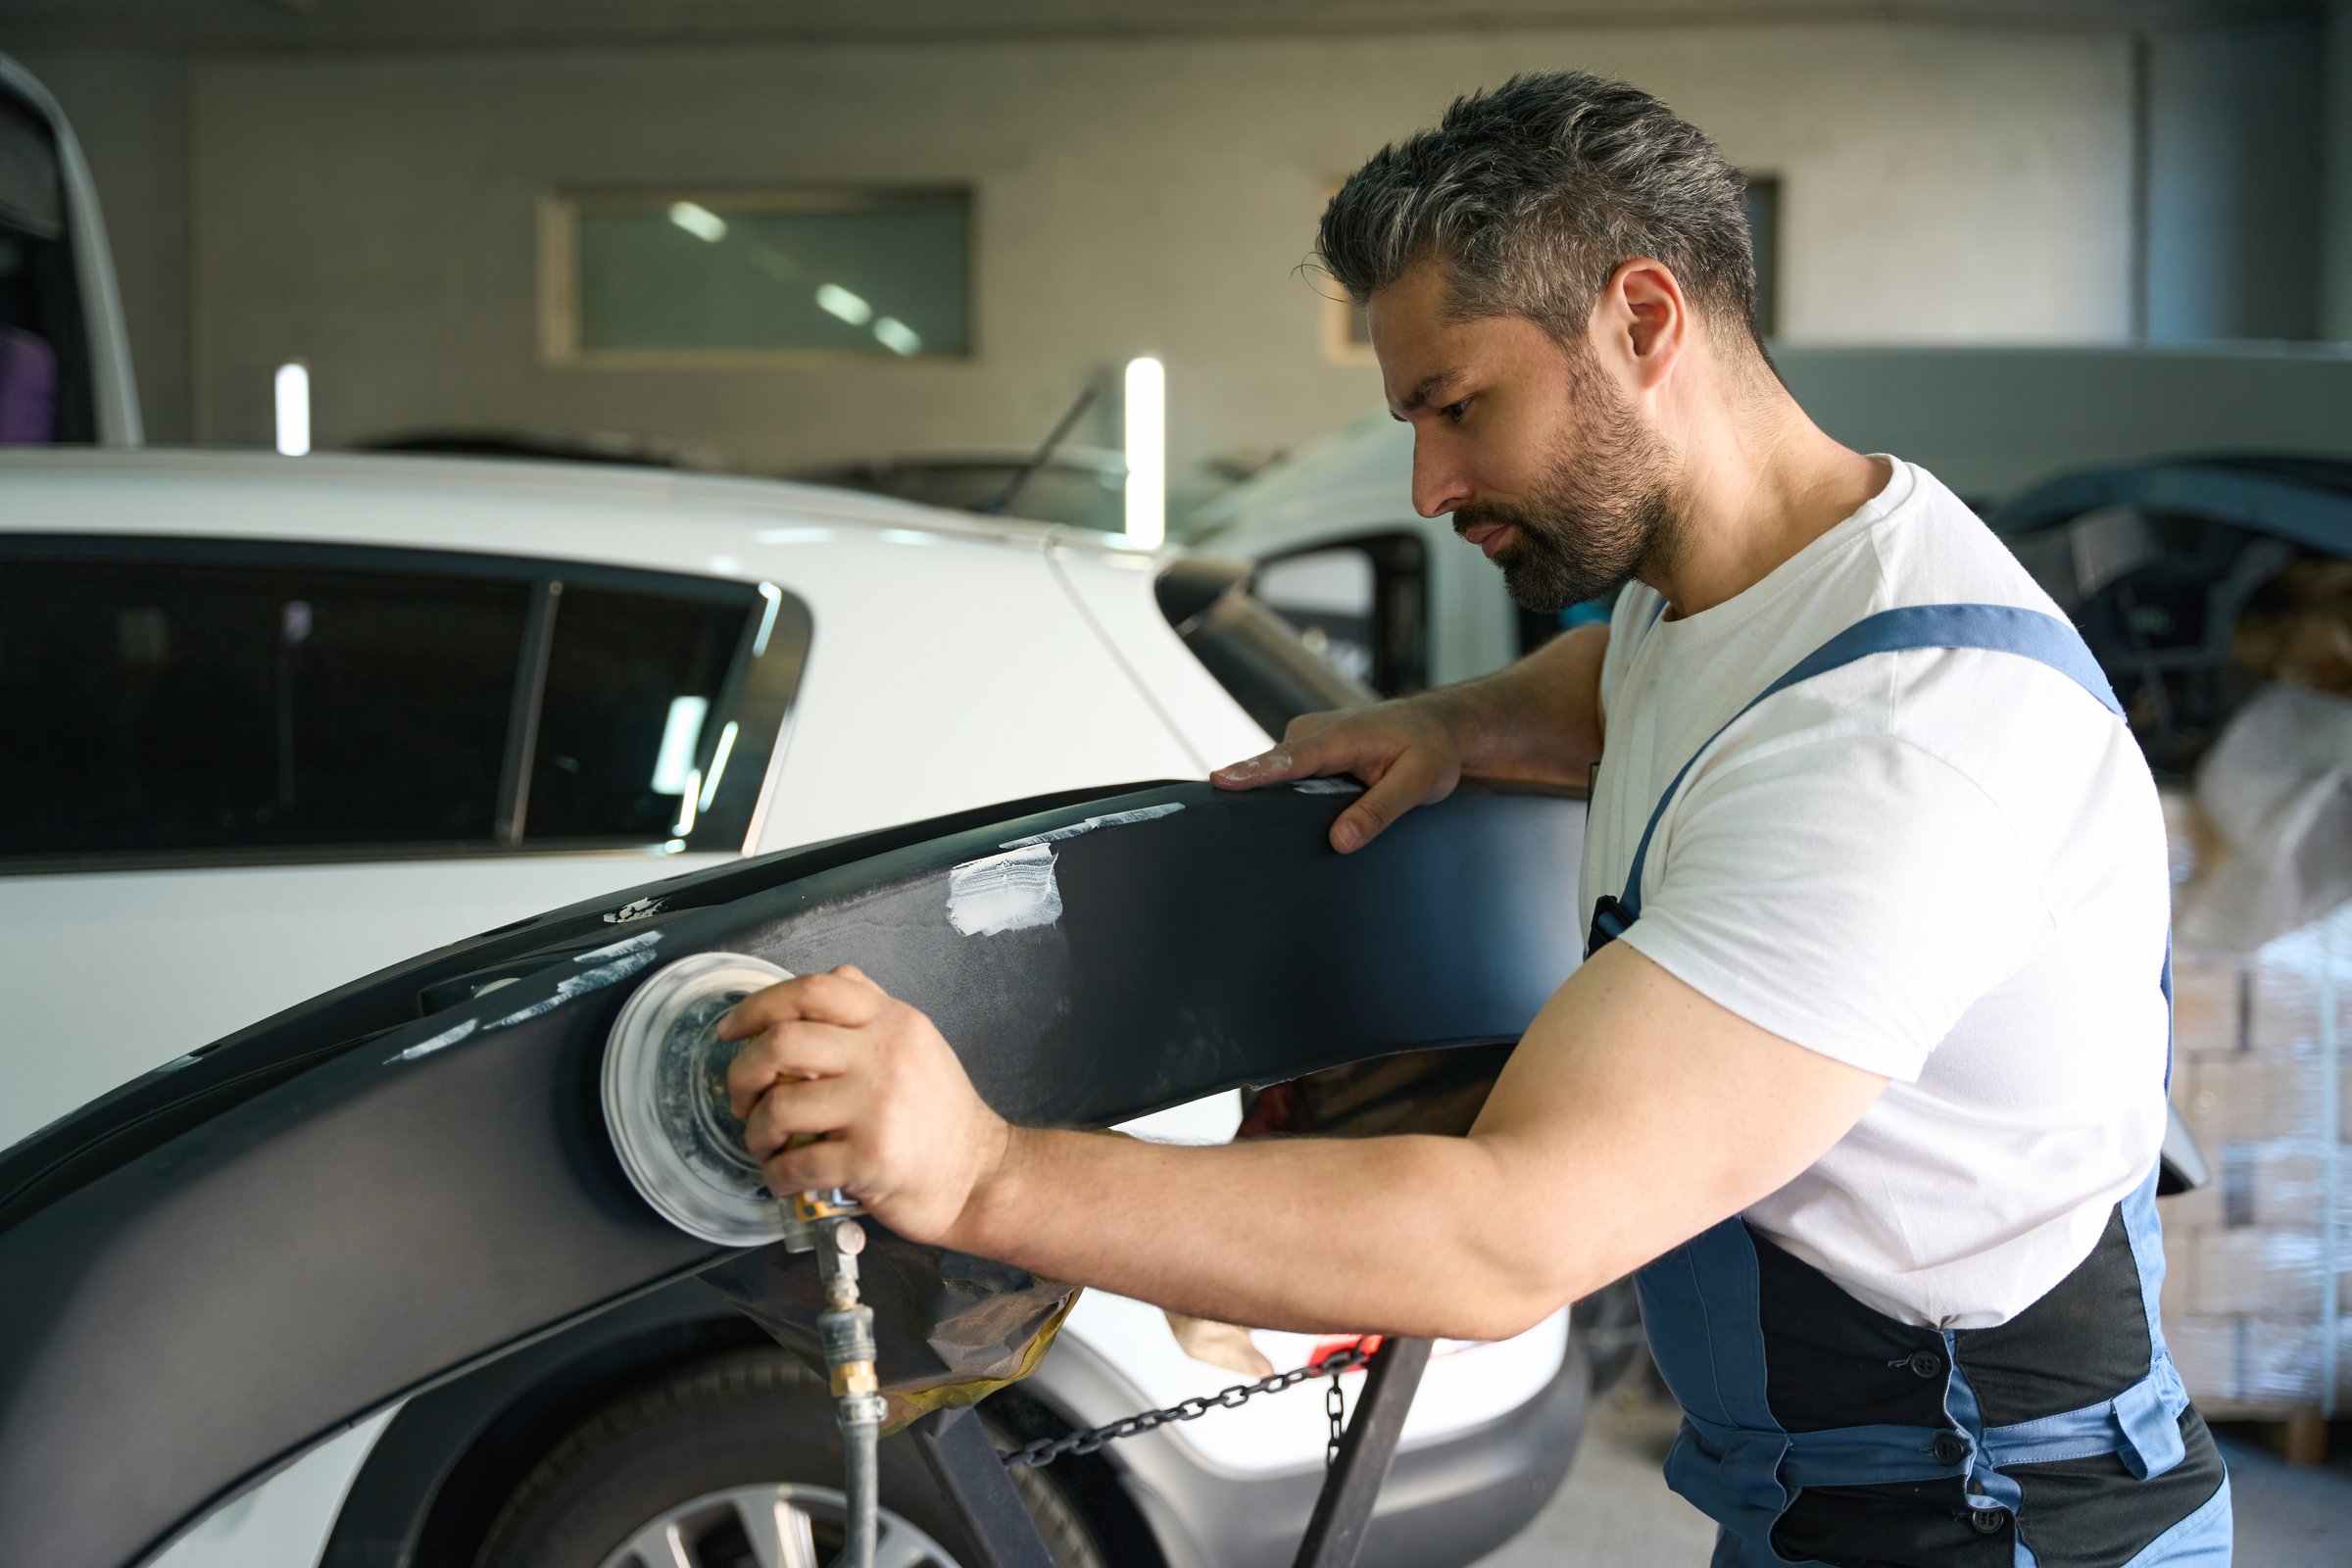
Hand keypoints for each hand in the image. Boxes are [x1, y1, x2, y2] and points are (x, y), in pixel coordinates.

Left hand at [718, 965, 1009, 1248]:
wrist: (980, 1175)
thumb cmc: (941, 1114)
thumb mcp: (917, 1043)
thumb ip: (872, 1009)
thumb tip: (830, 978)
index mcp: (892, 1021)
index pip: (813, 990)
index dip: (758, 1006)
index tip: (731, 1031)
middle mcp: (886, 1055)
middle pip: (781, 1043)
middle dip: (743, 1074)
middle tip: (742, 1099)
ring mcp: (878, 1108)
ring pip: (779, 1107)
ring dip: (755, 1132)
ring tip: (764, 1143)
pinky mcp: (870, 1159)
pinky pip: (795, 1163)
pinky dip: (774, 1174)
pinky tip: (783, 1176)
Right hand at [1210, 695, 1465, 852]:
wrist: (1440, 725)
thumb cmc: (1432, 749)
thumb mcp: (1419, 782)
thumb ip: (1379, 811)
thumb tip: (1340, 840)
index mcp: (1342, 736)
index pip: (1290, 758)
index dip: (1255, 772)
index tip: (1221, 781)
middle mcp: (1318, 731)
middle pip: (1274, 768)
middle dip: (1253, 792)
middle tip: (1236, 830)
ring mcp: (1311, 739)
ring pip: (1279, 773)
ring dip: (1272, 796)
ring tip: (1263, 827)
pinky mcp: (1312, 750)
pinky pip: (1288, 772)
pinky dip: (1284, 790)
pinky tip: (1286, 813)